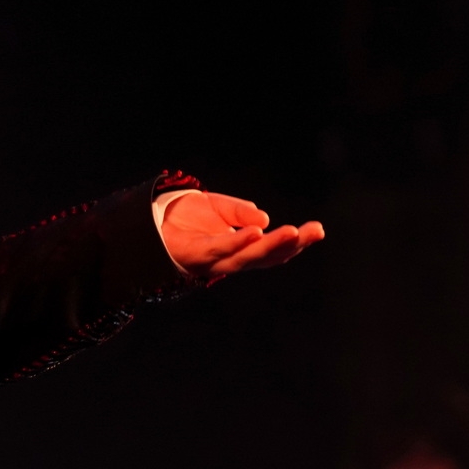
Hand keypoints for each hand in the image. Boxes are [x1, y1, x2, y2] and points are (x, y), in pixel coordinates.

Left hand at [160, 191, 324, 279]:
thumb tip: (264, 219)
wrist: (150, 221)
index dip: (295, 243)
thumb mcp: (219, 208)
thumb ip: (240, 212)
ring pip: (247, 257)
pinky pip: (220, 249)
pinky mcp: (195, 255)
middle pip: (266, 257)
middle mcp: (230, 258)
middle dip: (292, 245)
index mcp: (240, 249)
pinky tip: (255, 232)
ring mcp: (214, 260)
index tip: (317, 229)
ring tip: (292, 233)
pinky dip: (238, 242)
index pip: (272, 250)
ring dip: (270, 246)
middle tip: (314, 232)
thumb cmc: (187, 219)